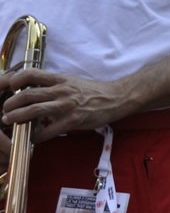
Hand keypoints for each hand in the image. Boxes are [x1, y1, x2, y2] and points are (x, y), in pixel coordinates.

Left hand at [0, 70, 128, 141]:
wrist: (115, 98)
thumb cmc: (91, 91)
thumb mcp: (71, 82)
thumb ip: (52, 86)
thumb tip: (29, 92)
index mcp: (60, 80)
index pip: (32, 73)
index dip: (15, 78)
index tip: (7, 85)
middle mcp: (61, 90)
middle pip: (28, 94)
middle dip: (11, 103)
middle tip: (4, 110)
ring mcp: (66, 105)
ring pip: (34, 110)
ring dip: (17, 117)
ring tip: (9, 121)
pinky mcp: (72, 120)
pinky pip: (48, 131)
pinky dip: (36, 136)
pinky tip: (32, 138)